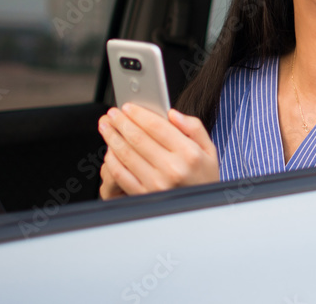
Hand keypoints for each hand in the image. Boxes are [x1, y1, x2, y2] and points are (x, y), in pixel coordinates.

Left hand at [98, 104, 219, 198]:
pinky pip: (121, 174)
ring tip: (106, 127)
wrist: (201, 208)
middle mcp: (172, 168)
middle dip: (121, 122)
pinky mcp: (144, 195)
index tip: (128, 106)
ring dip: (112, 137)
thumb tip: (172, 114)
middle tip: (112, 113)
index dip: (138, 114)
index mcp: (189, 153)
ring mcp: (156, 183)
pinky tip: (109, 150)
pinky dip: (112, 160)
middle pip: (138, 138)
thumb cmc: (203, 177)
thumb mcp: (209, 150)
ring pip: (126, 154)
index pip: (156, 126)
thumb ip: (194, 127)